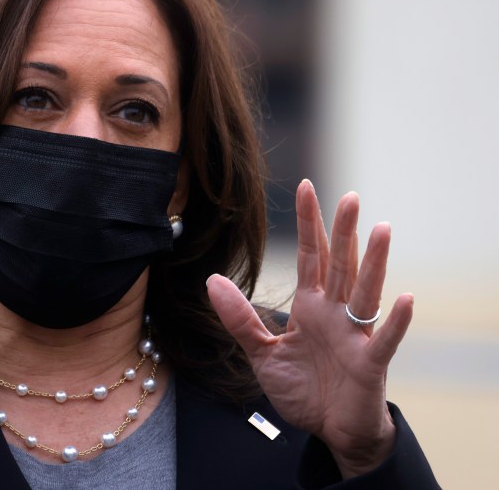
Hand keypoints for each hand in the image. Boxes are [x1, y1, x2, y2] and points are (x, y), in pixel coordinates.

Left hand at [206, 180, 413, 478]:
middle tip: (350, 196)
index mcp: (310, 306)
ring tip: (382, 229)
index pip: (309, 256)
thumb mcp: (262, 353)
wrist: (329, 432)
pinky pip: (385, 339)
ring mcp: (355, 336)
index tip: (306, 187)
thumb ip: (240, 319)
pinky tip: (406, 297)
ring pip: (367, 292)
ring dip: (375, 261)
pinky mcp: (370, 363)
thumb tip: (213, 280)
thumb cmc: (303, 390)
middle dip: (343, 231)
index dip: (308, 223)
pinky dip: (396, 320)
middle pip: (340, 264)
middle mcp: (336, 313)